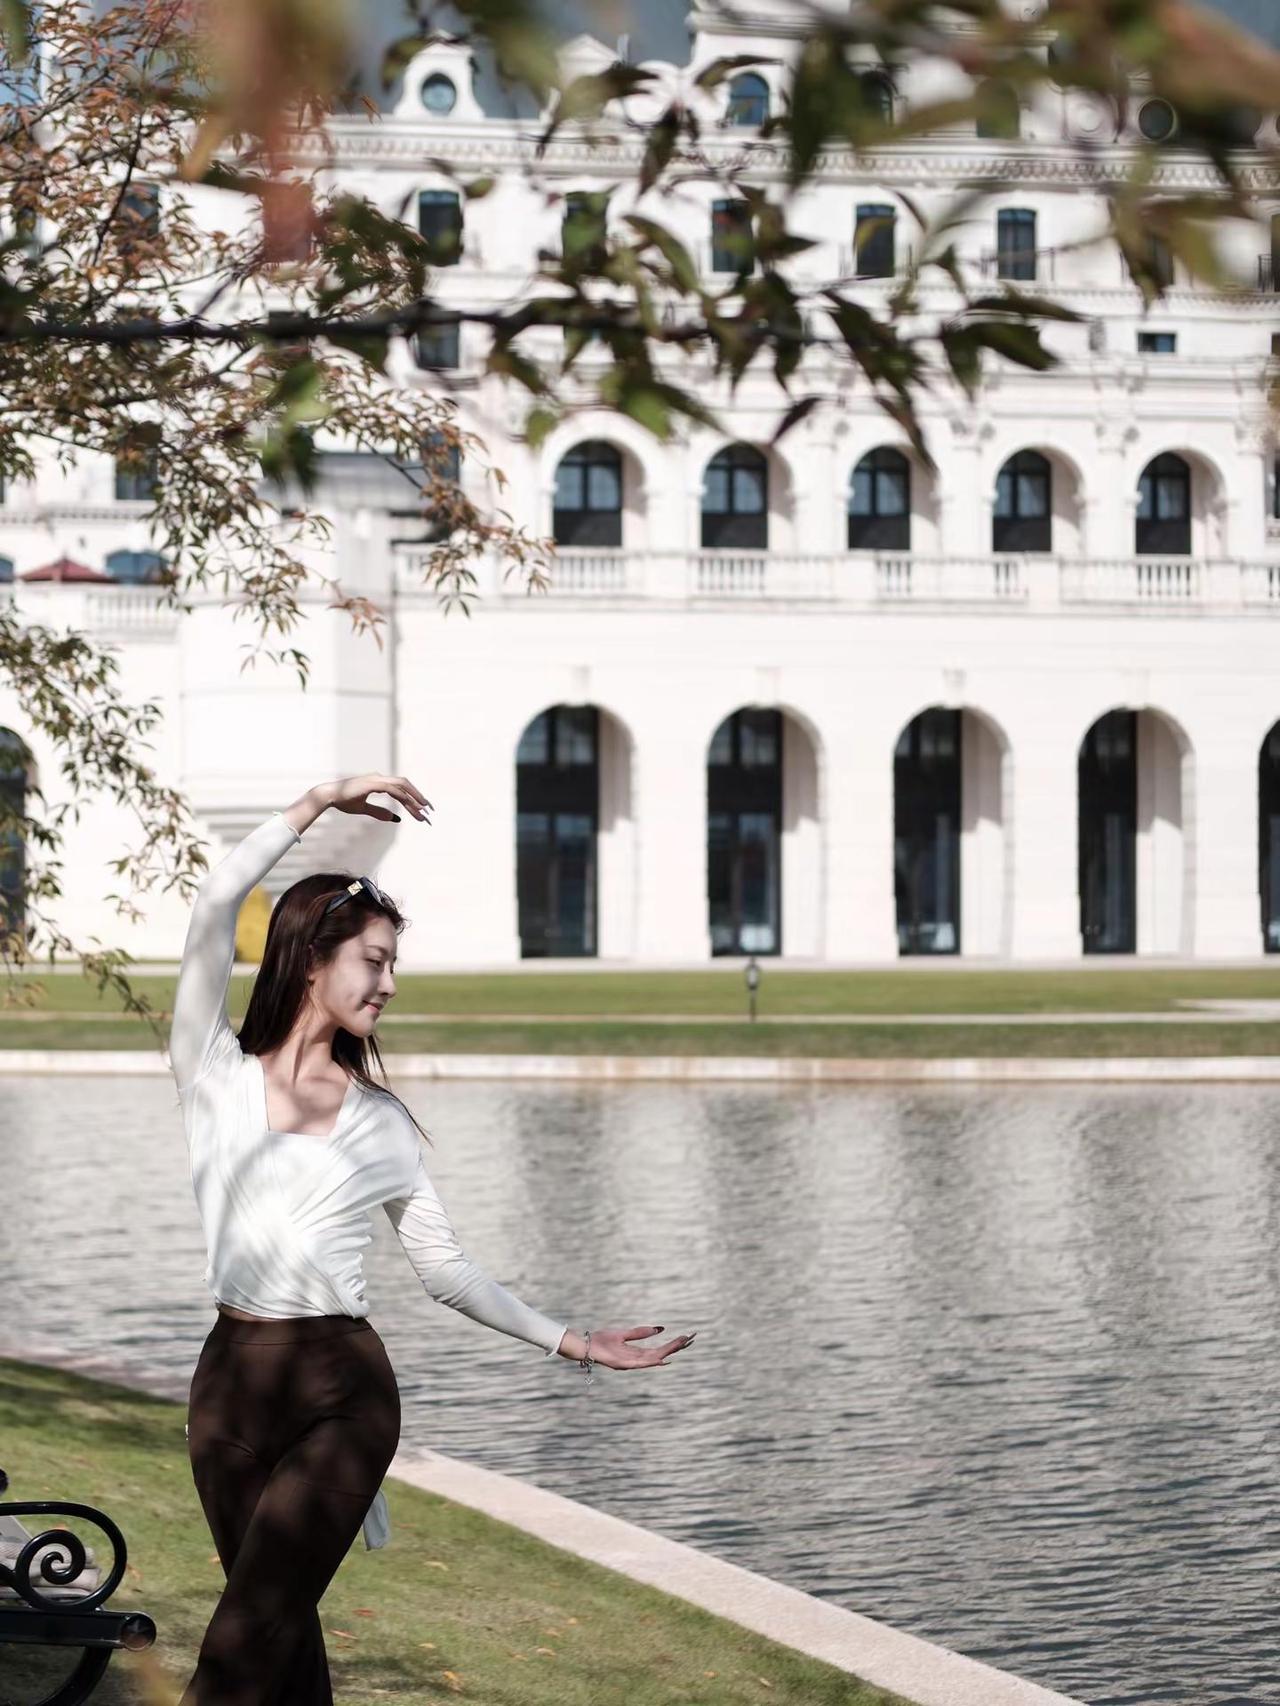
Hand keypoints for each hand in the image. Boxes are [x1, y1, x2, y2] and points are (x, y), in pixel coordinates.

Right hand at [320, 774, 432, 823]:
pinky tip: (410, 807)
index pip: (401, 789)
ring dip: (414, 798)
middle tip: (430, 810)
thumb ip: (379, 812)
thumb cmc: (343, 801)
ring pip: (402, 786)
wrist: (328, 796)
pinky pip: (392, 790)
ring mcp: (376, 779)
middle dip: (419, 797)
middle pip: (405, 785)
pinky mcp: (372, 784)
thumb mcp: (364, 809)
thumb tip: (396, 818)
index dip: (413, 798)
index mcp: (378, 782)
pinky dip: (403, 798)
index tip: (423, 810)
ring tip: (424, 810)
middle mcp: (379, 778)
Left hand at [581, 1325, 697, 1370]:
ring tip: (682, 1344)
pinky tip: (663, 1359)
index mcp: (637, 1352)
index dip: (673, 1344)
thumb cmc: (602, 1340)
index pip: (660, 1349)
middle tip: (691, 1339)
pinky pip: (641, 1363)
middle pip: (661, 1354)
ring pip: (654, 1358)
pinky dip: (653, 1361)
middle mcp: (637, 1359)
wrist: (586, 1345)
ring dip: (669, 1352)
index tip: (686, 1337)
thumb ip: (641, 1332)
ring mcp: (631, 1363)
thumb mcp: (624, 1334)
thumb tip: (660, 1329)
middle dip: (676, 1347)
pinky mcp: (623, 1364)